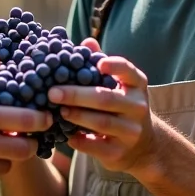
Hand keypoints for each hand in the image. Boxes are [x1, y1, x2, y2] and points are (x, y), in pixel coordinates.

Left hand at [48, 37, 157, 175]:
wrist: (142, 147)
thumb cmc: (121, 107)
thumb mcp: (117, 86)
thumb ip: (101, 64)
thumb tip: (87, 42)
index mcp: (136, 86)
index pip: (129, 72)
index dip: (115, 66)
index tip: (100, 63)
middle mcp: (137, 107)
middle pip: (106, 98)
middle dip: (76, 95)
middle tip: (53, 92)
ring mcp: (131, 131)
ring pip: (101, 122)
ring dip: (77, 116)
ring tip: (58, 111)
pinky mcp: (120, 153)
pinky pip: (96, 146)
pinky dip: (79, 140)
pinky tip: (65, 134)